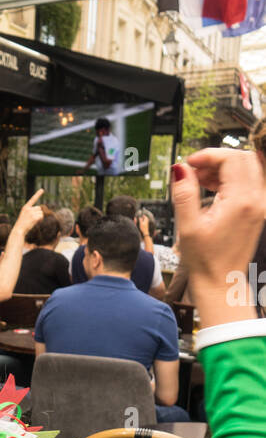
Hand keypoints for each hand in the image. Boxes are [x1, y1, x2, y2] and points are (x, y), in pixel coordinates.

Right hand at [10, 189, 44, 238]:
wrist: (18, 230)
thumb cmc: (21, 224)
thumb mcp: (24, 216)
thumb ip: (31, 212)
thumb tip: (40, 211)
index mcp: (25, 207)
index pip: (33, 199)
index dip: (38, 194)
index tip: (42, 189)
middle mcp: (28, 209)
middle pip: (39, 208)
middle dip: (38, 213)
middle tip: (32, 219)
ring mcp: (31, 213)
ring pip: (41, 212)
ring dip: (39, 217)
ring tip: (32, 221)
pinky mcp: (34, 217)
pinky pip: (41, 216)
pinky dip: (40, 220)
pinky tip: (34, 222)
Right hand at [173, 150, 264, 322]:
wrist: (221, 282)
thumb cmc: (205, 261)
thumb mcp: (188, 227)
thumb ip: (184, 194)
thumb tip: (180, 169)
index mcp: (241, 202)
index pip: (231, 159)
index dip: (208, 155)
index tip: (189, 164)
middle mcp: (256, 201)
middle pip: (244, 158)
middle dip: (217, 159)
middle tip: (194, 170)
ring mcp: (260, 206)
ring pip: (248, 168)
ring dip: (223, 168)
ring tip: (199, 181)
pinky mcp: (258, 211)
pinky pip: (249, 182)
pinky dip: (231, 179)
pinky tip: (211, 189)